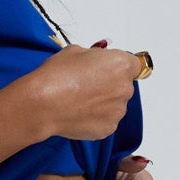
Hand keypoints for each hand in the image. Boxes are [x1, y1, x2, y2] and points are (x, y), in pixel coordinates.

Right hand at [27, 44, 146, 141]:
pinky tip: (78, 112)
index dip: (121, 67)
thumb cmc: (57, 75)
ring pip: (115, 104)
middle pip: (124, 85)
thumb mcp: (76, 51)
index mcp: (121, 65)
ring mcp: (117, 111)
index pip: (135, 65)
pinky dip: (96, 117)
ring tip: (80, 100)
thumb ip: (95, 57)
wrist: (44, 103)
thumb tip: (96, 62)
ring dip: (103, 102)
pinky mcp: (108, 128)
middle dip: (110, 84)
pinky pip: (106, 120)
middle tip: (88, 84)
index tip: (113, 69)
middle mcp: (124, 89)